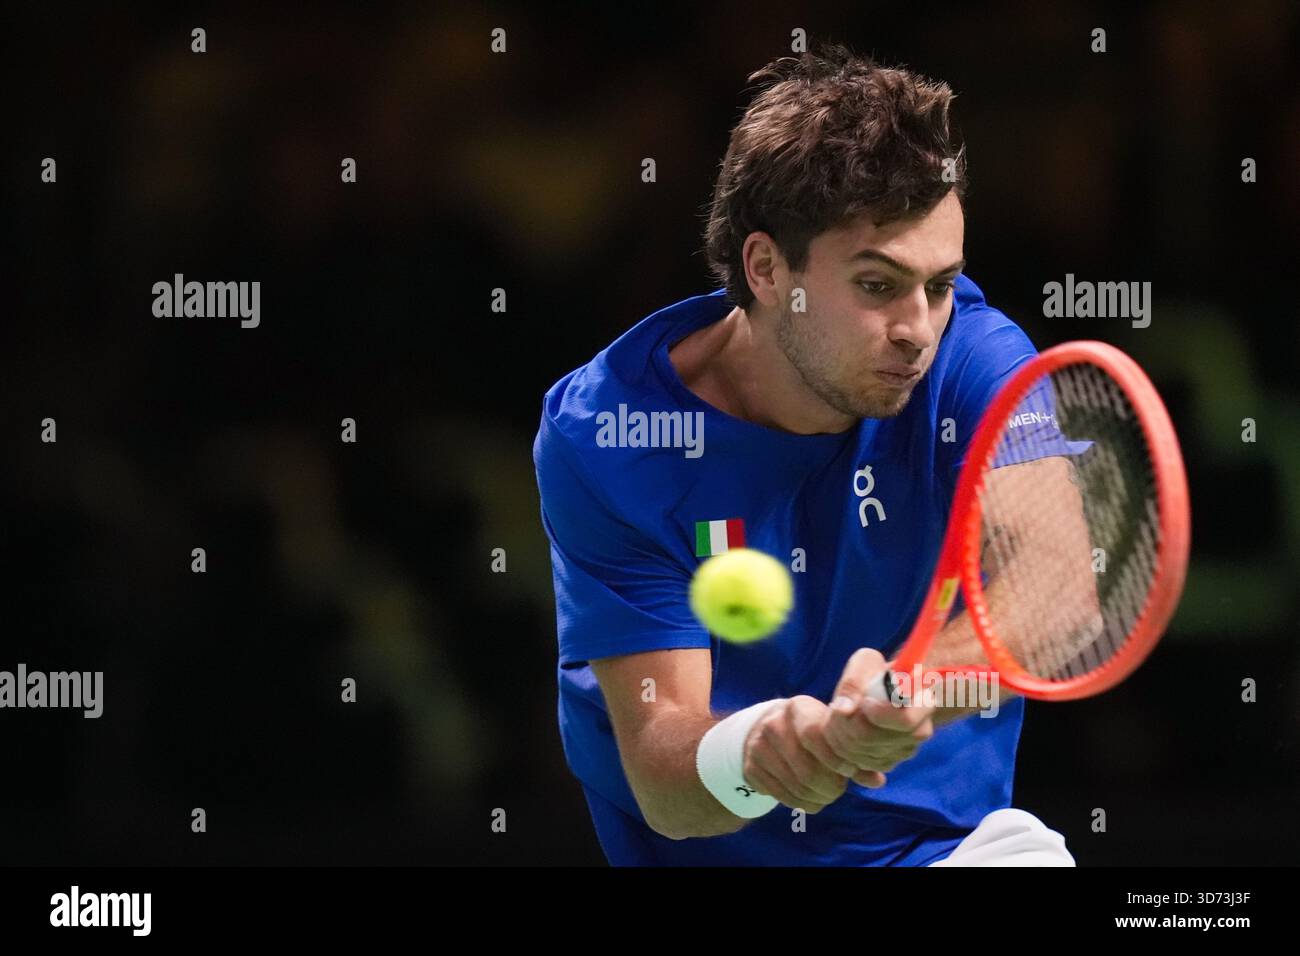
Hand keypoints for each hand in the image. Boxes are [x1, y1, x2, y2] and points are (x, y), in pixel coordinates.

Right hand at [740, 696, 876, 812]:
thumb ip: (853, 754)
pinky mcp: (751, 769)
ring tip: (826, 794)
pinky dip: (801, 803)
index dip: (836, 759)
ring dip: (818, 798)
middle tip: (839, 789)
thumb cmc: (807, 732)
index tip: (849, 771)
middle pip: (807, 769)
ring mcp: (758, 747)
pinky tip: (808, 797)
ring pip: (797, 787)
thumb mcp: (827, 732)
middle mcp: (774, 724)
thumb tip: (877, 780)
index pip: (815, 735)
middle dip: (830, 786)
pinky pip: (782, 796)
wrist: (761, 730)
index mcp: (798, 708)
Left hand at [819, 648, 935, 782]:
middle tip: (837, 706)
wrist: (882, 689)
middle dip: (845, 722)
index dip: (878, 713)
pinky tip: (841, 728)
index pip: (905, 721)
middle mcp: (918, 732)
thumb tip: (843, 709)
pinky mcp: (886, 762)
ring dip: (838, 733)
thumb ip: (854, 681)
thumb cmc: (876, 672)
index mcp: (923, 703)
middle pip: (871, 739)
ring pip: (860, 753)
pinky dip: (840, 747)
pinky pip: (856, 764)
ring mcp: (902, 751)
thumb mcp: (866, 662)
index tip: (865, 701)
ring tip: (836, 714)